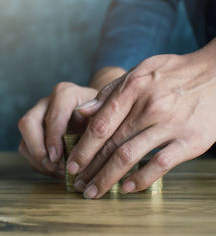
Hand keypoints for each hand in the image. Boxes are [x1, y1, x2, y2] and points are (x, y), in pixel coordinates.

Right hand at [18, 82, 97, 176]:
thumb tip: (87, 146)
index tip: (58, 157)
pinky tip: (56, 170)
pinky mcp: (34, 132)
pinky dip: (39, 164)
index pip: (52, 115)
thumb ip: (97, 127)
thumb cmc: (103, 116)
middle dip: (38, 149)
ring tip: (58, 171)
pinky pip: (26, 149)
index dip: (53, 138)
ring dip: (38, 160)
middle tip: (53, 166)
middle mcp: (46, 102)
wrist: (99, 112)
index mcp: (65, 94)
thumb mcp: (106, 118)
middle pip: (28, 123)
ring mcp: (37, 117)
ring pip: (24, 139)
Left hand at [68, 42, 215, 198]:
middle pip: (111, 144)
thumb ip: (109, 92)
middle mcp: (149, 107)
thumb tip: (82, 112)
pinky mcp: (191, 140)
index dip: (82, 148)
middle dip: (90, 168)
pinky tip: (127, 188)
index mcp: (133, 88)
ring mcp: (171, 125)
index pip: (100, 124)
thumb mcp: (138, 72)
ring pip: (129, 157)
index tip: (71, 164)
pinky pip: (160, 165)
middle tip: (78, 183)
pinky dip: (141, 179)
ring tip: (94, 191)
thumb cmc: (172, 73)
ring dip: (108, 178)